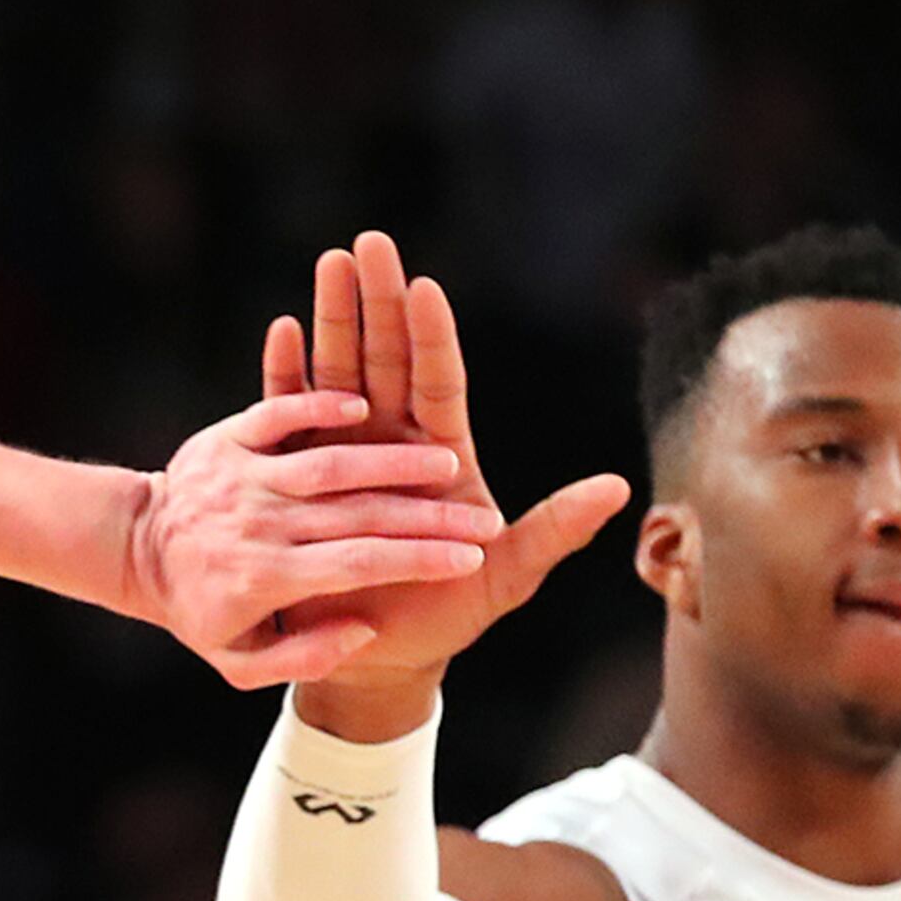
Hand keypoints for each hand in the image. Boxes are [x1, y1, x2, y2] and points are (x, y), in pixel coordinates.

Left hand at [132, 385, 501, 686]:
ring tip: (445, 462)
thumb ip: (303, 657)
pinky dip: (318, 406)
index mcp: (262, 579)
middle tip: (482, 519)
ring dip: (392, 459)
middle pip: (357, 515)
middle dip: (428, 517)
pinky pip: (277, 413)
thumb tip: (363, 629)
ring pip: (329, 462)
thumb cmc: (202, 612)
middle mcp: (256, 524)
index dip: (418, 560)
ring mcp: (241, 475)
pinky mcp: (227, 438)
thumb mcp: (240, 663)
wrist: (135, 552)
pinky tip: (365, 404)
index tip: (471, 559)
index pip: (357, 565)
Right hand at [268, 234, 627, 731]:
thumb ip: (553, 528)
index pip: (437, 381)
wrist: (378, 656)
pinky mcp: (300, 478)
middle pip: (385, 359)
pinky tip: (282, 330)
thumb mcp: (506, 573)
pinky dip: (285, 374)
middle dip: (378, 300)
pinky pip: (287, 418)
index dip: (431, 336)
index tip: (424, 286)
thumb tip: (618, 489)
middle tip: (370, 243)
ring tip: (330, 263)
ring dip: (333, 318)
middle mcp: (392, 443)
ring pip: (337, 373)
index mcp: (441, 455)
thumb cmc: (446, 615)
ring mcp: (344, 456)